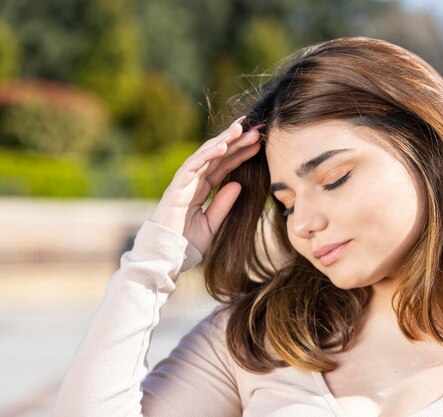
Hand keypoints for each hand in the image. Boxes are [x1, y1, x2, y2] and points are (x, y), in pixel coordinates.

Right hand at [148, 116, 261, 254]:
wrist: (166, 258)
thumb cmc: (186, 244)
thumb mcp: (212, 224)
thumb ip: (224, 204)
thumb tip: (239, 184)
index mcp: (202, 188)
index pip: (223, 165)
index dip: (239, 152)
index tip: (257, 142)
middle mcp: (193, 181)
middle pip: (217, 155)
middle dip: (235, 140)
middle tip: (255, 127)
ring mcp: (183, 182)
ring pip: (206, 155)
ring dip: (223, 140)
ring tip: (241, 128)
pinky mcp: (176, 187)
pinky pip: (193, 166)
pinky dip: (207, 155)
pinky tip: (223, 145)